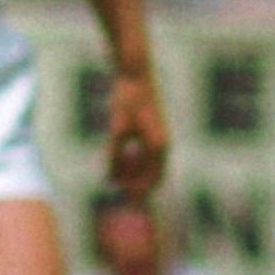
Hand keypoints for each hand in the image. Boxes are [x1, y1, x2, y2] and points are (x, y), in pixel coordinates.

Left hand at [103, 68, 168, 200]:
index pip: (153, 178)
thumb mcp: (118, 128)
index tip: (126, 201)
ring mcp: (159, 136)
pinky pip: (145, 154)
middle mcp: (163, 142)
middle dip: (139, 187)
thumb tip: (112, 178)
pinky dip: (134, 162)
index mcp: (158, 144)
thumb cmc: (127, 99)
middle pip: (154, 175)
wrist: (135, 74)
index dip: (140, 193)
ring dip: (134, 174)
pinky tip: (118, 164)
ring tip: (114, 180)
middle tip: (122, 197)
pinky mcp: (151, 129)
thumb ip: (116, 154)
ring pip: (149, 165)